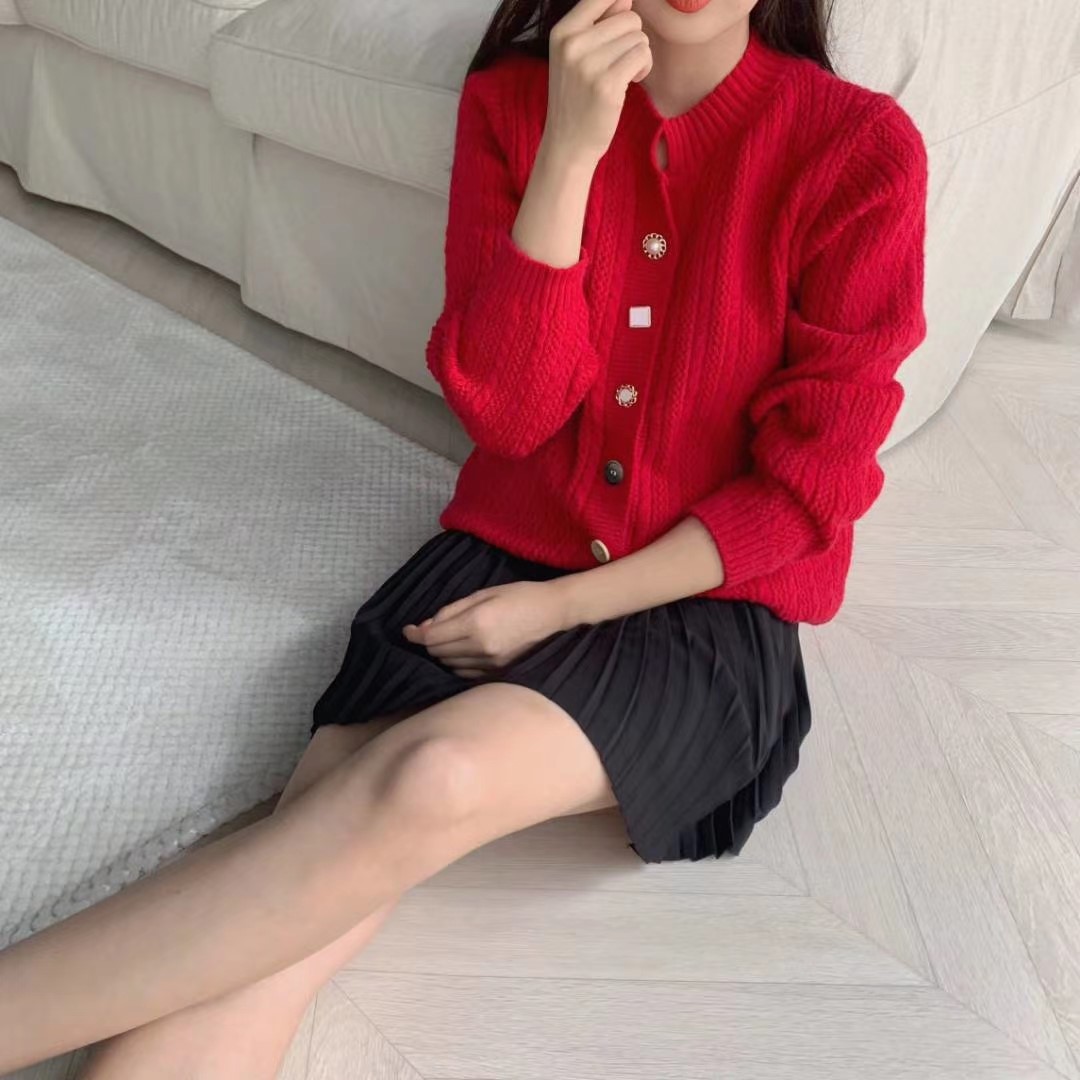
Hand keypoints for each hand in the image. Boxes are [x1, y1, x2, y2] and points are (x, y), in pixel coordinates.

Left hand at [402, 580, 571, 677]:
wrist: (554, 613)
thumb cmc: (519, 596)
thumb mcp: (483, 593)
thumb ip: (452, 610)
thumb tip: (427, 625)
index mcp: (476, 623)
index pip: (433, 637)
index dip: (415, 635)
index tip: (408, 630)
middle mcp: (481, 647)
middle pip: (438, 653)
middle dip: (430, 641)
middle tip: (432, 629)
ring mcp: (491, 663)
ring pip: (450, 664)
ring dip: (443, 653)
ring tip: (450, 638)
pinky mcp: (498, 672)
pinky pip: (466, 672)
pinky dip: (458, 662)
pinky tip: (464, 650)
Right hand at [544, 0, 653, 165]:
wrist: (568, 143)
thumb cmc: (577, 97)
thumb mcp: (575, 56)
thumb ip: (597, 24)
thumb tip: (625, 0)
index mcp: (562, 32)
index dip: (620, 7)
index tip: (621, 26)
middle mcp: (573, 45)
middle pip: (628, 17)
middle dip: (633, 38)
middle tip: (619, 62)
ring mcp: (589, 65)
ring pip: (639, 38)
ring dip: (639, 56)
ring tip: (623, 75)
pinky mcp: (607, 85)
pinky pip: (642, 56)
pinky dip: (643, 68)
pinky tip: (630, 81)